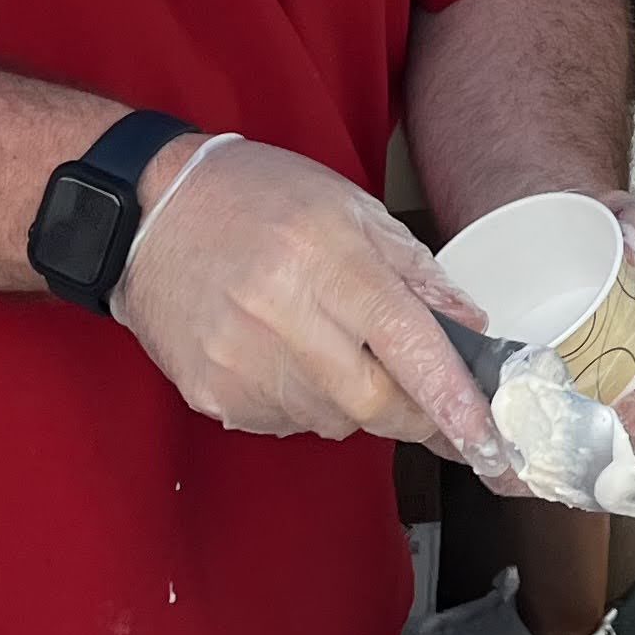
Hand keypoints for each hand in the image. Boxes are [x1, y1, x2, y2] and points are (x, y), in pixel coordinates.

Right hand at [113, 135, 506, 460]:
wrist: (148, 213)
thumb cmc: (254, 199)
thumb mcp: (348, 207)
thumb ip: (416, 271)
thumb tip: (470, 328)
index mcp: (323, 257)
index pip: (403, 341)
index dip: (451, 395)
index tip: (486, 434)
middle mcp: (279, 313)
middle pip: (373, 402)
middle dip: (415, 413)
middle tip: (428, 401)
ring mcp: (239, 360)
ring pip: (332, 419)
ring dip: (354, 401)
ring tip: (328, 345)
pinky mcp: (211, 392)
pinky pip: (285, 422)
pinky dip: (306, 402)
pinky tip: (285, 356)